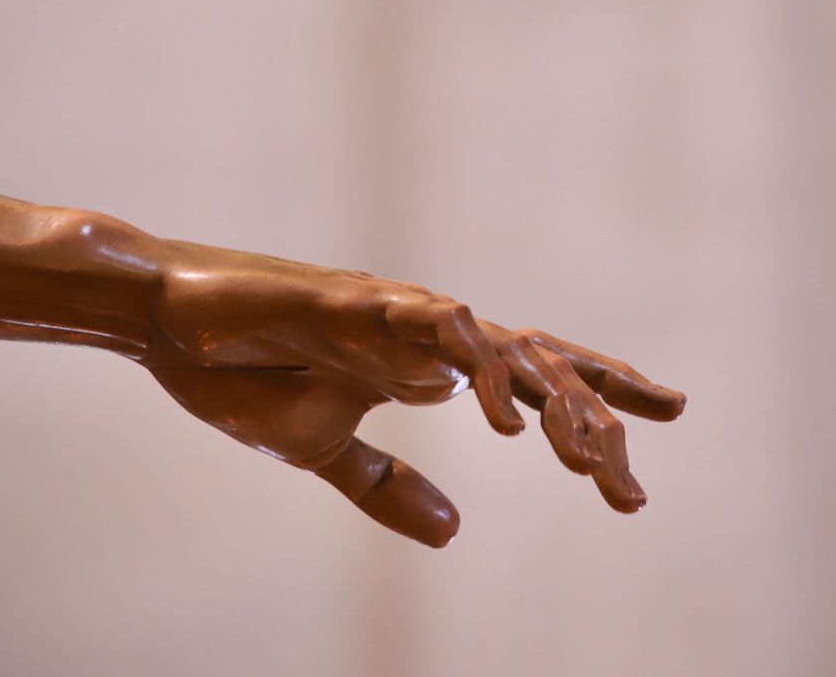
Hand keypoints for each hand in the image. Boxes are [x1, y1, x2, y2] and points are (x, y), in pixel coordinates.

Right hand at [143, 245, 684, 545]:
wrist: (167, 328)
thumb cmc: (243, 375)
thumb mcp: (324, 451)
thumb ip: (388, 487)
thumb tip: (455, 533)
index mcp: (429, 364)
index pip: (536, 375)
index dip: (600, 393)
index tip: (667, 417)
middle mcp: (429, 333)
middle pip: (540, 365)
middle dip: (595, 416)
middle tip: (629, 489)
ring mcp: (397, 314)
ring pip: (501, 347)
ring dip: (548, 403)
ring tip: (587, 460)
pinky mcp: (354, 303)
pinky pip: (431, 329)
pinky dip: (471, 365)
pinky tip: (498, 415)